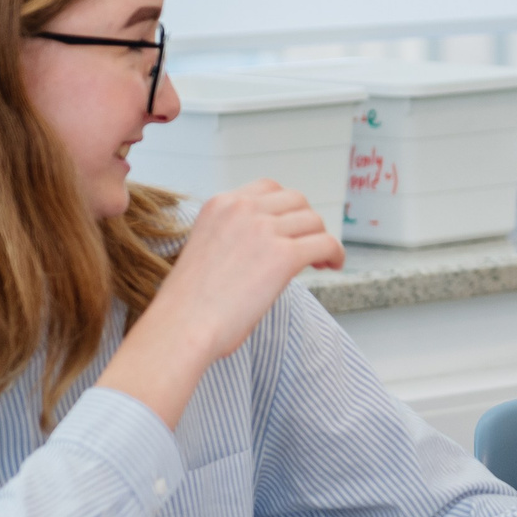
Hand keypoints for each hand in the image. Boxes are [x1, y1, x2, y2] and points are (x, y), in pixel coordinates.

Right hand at [95, 179, 344, 425]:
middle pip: (296, 200)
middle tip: (309, 247)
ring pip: (313, 222)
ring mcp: (263, 229)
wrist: (181, 328)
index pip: (269, 188)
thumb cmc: (189, 304)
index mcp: (220, 204)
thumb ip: (236, 235)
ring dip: (321, 239)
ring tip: (322, 261)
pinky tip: (333, 266)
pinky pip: (326, 243)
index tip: (290, 229)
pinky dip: (335, 254)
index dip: (286, 209)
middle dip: (306, 222)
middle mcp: (242, 208)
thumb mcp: (207, 248)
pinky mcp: (283, 255)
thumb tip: (267, 245)